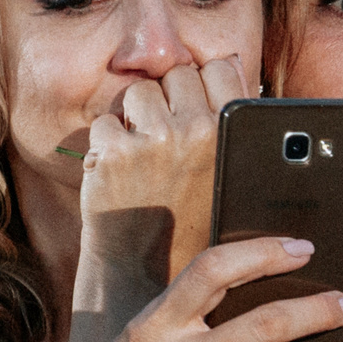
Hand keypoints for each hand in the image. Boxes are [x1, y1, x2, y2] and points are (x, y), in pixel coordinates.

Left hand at [77, 58, 250, 284]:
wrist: (152, 277)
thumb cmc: (197, 225)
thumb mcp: (233, 173)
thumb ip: (236, 121)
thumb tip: (233, 64)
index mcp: (235, 133)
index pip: (220, 65)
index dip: (207, 84)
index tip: (199, 107)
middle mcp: (198, 131)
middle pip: (178, 73)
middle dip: (170, 100)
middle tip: (170, 140)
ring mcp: (153, 140)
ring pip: (139, 92)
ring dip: (137, 117)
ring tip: (145, 153)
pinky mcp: (113, 154)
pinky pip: (106, 122)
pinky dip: (108, 144)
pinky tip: (122, 171)